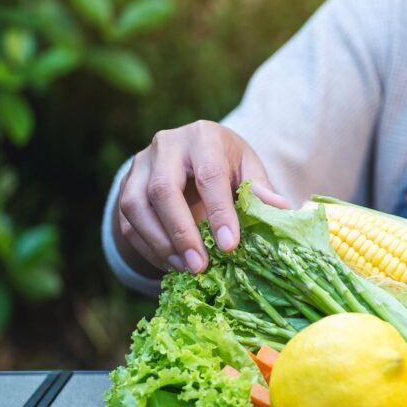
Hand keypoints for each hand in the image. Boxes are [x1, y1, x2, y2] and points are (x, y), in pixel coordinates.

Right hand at [114, 120, 288, 274]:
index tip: (230, 245)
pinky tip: (171, 265)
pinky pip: (128, 222)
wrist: (191, 151)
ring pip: (136, 206)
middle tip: (201, 266)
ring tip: (187, 269)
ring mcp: (140, 165)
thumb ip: (260, 188)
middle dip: (182, 233)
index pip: (209, 175)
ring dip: (161, 244)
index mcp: (203, 137)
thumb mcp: (248, 167)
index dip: (219, 212)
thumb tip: (280, 208)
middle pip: (163, 190)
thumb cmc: (227, 162)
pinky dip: (148, 248)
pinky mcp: (126, 186)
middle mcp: (166, 145)